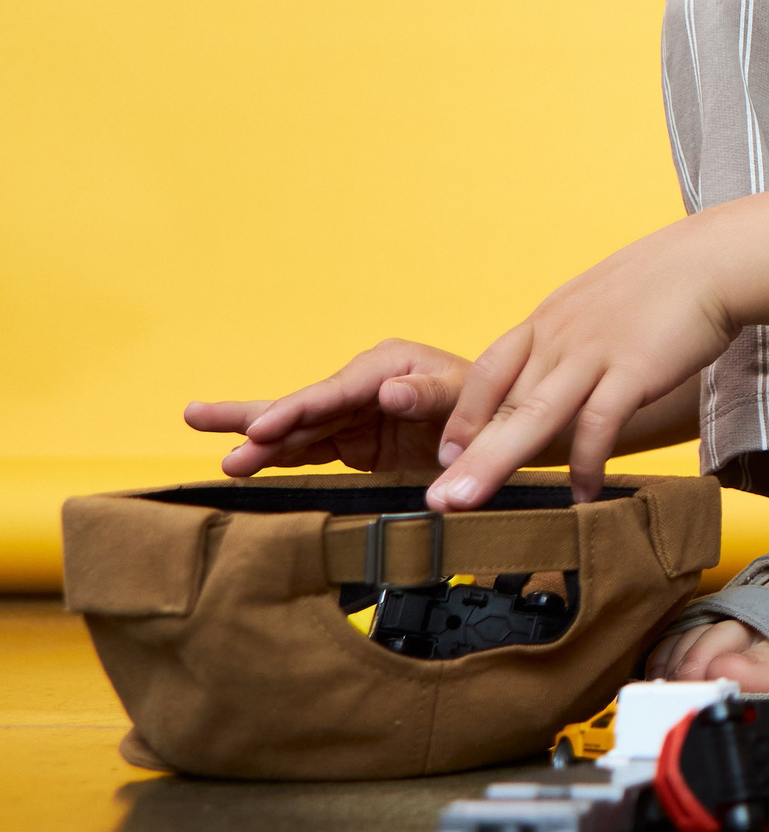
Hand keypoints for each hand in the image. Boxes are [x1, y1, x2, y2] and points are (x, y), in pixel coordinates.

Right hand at [184, 339, 474, 476]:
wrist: (506, 429)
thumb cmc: (491, 403)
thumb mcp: (469, 395)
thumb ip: (429, 394)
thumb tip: (388, 390)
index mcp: (388, 364)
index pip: (333, 391)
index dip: (295, 410)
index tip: (261, 428)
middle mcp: (364, 385)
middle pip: (302, 405)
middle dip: (255, 418)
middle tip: (199, 419)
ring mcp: (355, 415)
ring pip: (297, 430)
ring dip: (257, 445)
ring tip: (218, 459)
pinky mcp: (354, 441)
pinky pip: (309, 450)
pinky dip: (278, 459)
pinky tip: (245, 467)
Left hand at [428, 220, 736, 509]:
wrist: (714, 260)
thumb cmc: (666, 283)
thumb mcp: (601, 302)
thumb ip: (574, 336)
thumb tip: (561, 370)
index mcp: (550, 320)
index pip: (490, 371)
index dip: (463, 415)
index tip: (446, 453)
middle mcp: (561, 337)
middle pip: (501, 402)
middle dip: (464, 454)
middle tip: (436, 497)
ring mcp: (594, 352)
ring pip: (534, 415)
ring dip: (495, 463)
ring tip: (466, 503)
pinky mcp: (633, 369)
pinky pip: (600, 423)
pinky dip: (587, 462)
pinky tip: (582, 494)